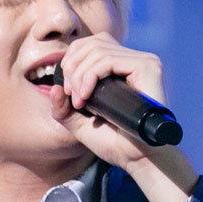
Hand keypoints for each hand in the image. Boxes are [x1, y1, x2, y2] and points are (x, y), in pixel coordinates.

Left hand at [51, 34, 197, 201]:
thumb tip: (55, 88)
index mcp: (121, 66)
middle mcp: (133, 59)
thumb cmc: (113, 143)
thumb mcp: (79, 124)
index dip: (70, 62)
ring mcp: (143, 61)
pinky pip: (108, 60)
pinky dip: (89, 76)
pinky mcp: (147, 67)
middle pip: (91, 43)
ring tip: (79, 102)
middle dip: (72, 68)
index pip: (89, 44)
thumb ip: (63, 108)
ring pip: (97, 50)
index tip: (68, 93)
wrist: (136, 158)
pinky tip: (86, 97)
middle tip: (71, 97)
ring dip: (79, 76)